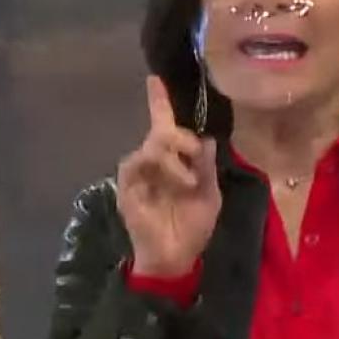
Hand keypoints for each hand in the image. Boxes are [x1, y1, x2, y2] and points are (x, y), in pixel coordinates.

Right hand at [116, 76, 220, 276]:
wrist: (175, 258)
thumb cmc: (193, 228)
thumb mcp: (210, 196)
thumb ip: (208, 168)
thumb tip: (207, 140)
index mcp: (173, 162)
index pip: (164, 126)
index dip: (159, 103)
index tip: (154, 79)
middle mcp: (153, 163)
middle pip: (161, 130)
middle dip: (181, 136)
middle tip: (196, 153)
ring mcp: (139, 174)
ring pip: (152, 144)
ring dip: (175, 157)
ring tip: (189, 181)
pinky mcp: (127, 187)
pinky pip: (137, 162)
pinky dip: (162, 167)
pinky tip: (178, 182)